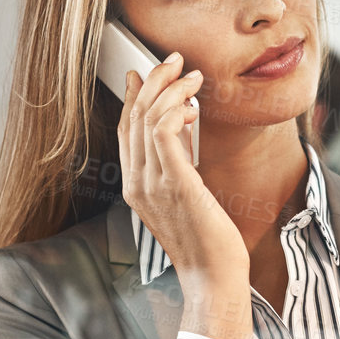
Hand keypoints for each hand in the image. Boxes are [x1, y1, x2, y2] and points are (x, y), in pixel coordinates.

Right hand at [118, 55, 250, 338]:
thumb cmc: (206, 241)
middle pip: (133, 117)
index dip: (137, 95)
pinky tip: (192, 105)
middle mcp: (137, 183)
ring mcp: (152, 184)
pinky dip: (175, 109)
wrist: (212, 277)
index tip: (152, 71)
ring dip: (170, 88)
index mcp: (136, 186)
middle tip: (175, 61)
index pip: (127, 129)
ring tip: (192, 76)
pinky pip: (163, 133)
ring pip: (147, 118)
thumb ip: (178, 162)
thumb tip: (182, 124)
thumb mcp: (186, 194)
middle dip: (154, 80)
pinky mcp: (175, 183)